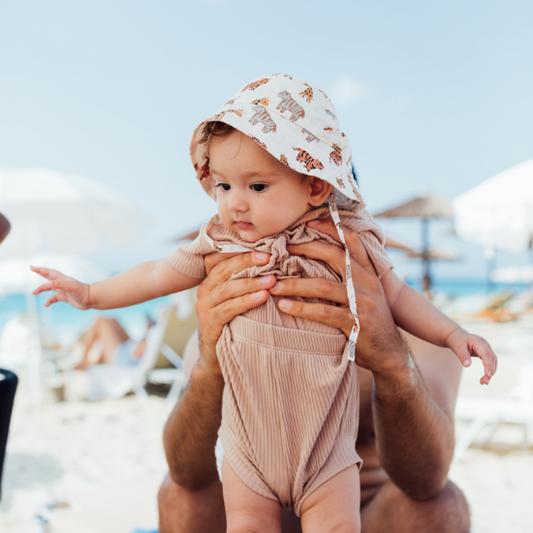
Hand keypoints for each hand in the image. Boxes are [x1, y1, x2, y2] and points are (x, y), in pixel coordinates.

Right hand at [31, 266, 90, 309]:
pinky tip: (46, 305)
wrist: (91, 299)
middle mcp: (62, 283)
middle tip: (32, 269)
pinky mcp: (65, 297)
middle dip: (41, 273)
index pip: (49, 272)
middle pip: (49, 277)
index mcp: (62, 279)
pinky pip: (55, 298)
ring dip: (42, 289)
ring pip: (50, 288)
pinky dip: (49, 301)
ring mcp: (63, 290)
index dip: (41, 270)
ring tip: (34, 292)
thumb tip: (47, 284)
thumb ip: (59, 284)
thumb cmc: (82, 291)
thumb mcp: (70, 286)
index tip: (32, 267)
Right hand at [196, 251, 275, 370]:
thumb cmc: (233, 325)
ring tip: (271, 280)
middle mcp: (204, 292)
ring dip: (250, 282)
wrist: (216, 360)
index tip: (265, 248)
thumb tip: (271, 264)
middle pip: (225, 270)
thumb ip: (244, 284)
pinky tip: (262, 297)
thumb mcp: (236, 301)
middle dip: (247, 262)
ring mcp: (204, 309)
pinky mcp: (209, 325)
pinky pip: (228, 309)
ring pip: (227, 289)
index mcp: (210, 282)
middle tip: (269, 258)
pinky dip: (246, 301)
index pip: (224, 260)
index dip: (243, 253)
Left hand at [270, 219, 410, 376]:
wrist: (389, 353)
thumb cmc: (370, 320)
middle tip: (282, 251)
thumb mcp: (365, 293)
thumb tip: (323, 258)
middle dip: (306, 250)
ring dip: (295, 285)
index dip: (331, 228)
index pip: (351, 241)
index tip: (308, 222)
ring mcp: (362, 302)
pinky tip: (284, 306)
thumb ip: (350, 276)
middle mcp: (366, 283)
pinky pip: (324, 312)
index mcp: (368, 272)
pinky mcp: (355, 322)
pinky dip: (301, 308)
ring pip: (323, 286)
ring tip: (274, 285)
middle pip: (334, 256)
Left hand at [444, 328, 496, 384]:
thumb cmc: (457, 341)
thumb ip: (463, 356)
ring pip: (493, 361)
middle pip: (491, 359)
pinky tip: (485, 376)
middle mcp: (486, 345)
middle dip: (490, 371)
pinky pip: (491, 361)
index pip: (486, 354)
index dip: (488, 364)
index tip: (488, 374)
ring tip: (483, 382)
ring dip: (491, 372)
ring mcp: (487, 348)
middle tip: (484, 383)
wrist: (458, 336)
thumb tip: (467, 365)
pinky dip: (489, 369)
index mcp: (479, 342)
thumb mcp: (458, 347)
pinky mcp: (486, 353)